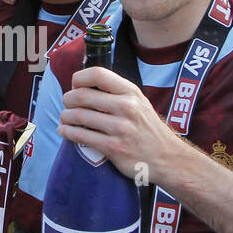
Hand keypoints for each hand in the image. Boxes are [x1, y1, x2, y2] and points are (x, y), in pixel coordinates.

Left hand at [58, 66, 179, 180]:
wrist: (167, 158)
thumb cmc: (148, 129)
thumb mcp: (139, 102)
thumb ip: (116, 92)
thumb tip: (83, 85)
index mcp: (131, 92)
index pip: (97, 74)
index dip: (79, 78)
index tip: (75, 86)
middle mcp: (126, 107)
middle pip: (82, 95)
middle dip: (68, 99)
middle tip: (67, 104)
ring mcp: (120, 128)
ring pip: (78, 116)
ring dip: (65, 116)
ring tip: (65, 118)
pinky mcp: (114, 148)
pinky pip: (81, 136)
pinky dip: (67, 132)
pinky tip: (64, 130)